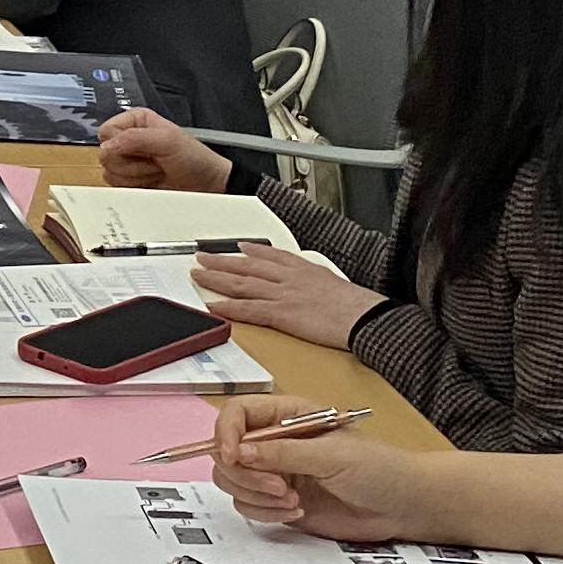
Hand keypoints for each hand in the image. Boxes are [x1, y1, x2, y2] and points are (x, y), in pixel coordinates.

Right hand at [95, 107, 233, 194]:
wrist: (205, 185)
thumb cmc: (193, 158)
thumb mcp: (167, 140)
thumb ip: (134, 138)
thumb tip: (107, 147)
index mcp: (135, 121)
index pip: (106, 131)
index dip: (120, 143)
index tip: (142, 149)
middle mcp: (127, 139)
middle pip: (105, 154)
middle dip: (132, 162)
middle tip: (153, 160)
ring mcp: (128, 161)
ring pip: (109, 172)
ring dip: (136, 175)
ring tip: (156, 170)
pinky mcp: (129, 180)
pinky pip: (116, 186)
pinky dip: (135, 186)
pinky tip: (151, 180)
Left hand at [190, 244, 380, 350]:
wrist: (364, 316)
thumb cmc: (357, 305)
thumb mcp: (336, 283)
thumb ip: (318, 282)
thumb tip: (317, 287)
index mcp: (303, 269)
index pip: (271, 256)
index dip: (251, 252)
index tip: (239, 247)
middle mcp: (288, 278)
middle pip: (248, 267)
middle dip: (222, 261)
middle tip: (202, 257)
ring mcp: (282, 294)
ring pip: (241, 284)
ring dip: (216, 279)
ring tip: (198, 274)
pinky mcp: (281, 313)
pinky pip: (248, 309)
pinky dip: (228, 307)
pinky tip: (212, 305)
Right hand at [213, 399, 436, 542]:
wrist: (403, 507)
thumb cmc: (379, 469)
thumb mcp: (332, 455)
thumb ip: (284, 453)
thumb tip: (239, 452)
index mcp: (286, 416)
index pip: (236, 414)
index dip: (226, 432)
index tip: (233, 456)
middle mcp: (275, 443)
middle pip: (227, 452)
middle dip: (246, 474)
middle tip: (280, 487)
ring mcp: (276, 473)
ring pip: (233, 481)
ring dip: (256, 496)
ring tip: (292, 501)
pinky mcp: (280, 501)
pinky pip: (250, 506)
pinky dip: (265, 513)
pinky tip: (296, 512)